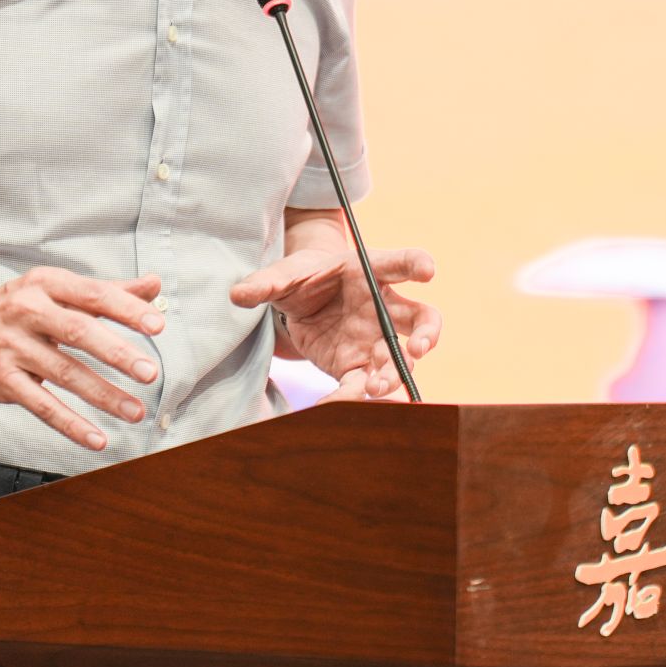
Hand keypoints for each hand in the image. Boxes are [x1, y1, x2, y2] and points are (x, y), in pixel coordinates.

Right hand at [0, 267, 164, 450]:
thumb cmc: (10, 307)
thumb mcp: (53, 289)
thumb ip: (105, 290)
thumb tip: (154, 286)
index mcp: (46, 284)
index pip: (93, 295)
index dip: (127, 309)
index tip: (158, 324)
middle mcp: (27, 311)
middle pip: (79, 332)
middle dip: (117, 353)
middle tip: (150, 371)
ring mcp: (12, 347)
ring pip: (63, 373)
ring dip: (102, 394)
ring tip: (135, 409)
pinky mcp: (1, 379)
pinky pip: (40, 405)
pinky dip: (70, 424)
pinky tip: (96, 437)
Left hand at [231, 243, 439, 400]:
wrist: (299, 300)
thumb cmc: (302, 276)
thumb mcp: (284, 273)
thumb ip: (266, 282)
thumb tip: (237, 294)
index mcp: (371, 270)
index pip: (402, 262)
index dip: (418, 264)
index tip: (427, 270)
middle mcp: (384, 306)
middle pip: (422, 318)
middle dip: (426, 333)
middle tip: (418, 347)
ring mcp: (376, 338)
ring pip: (400, 357)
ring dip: (395, 373)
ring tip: (377, 387)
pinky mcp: (358, 364)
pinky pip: (363, 382)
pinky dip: (355, 395)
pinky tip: (339, 404)